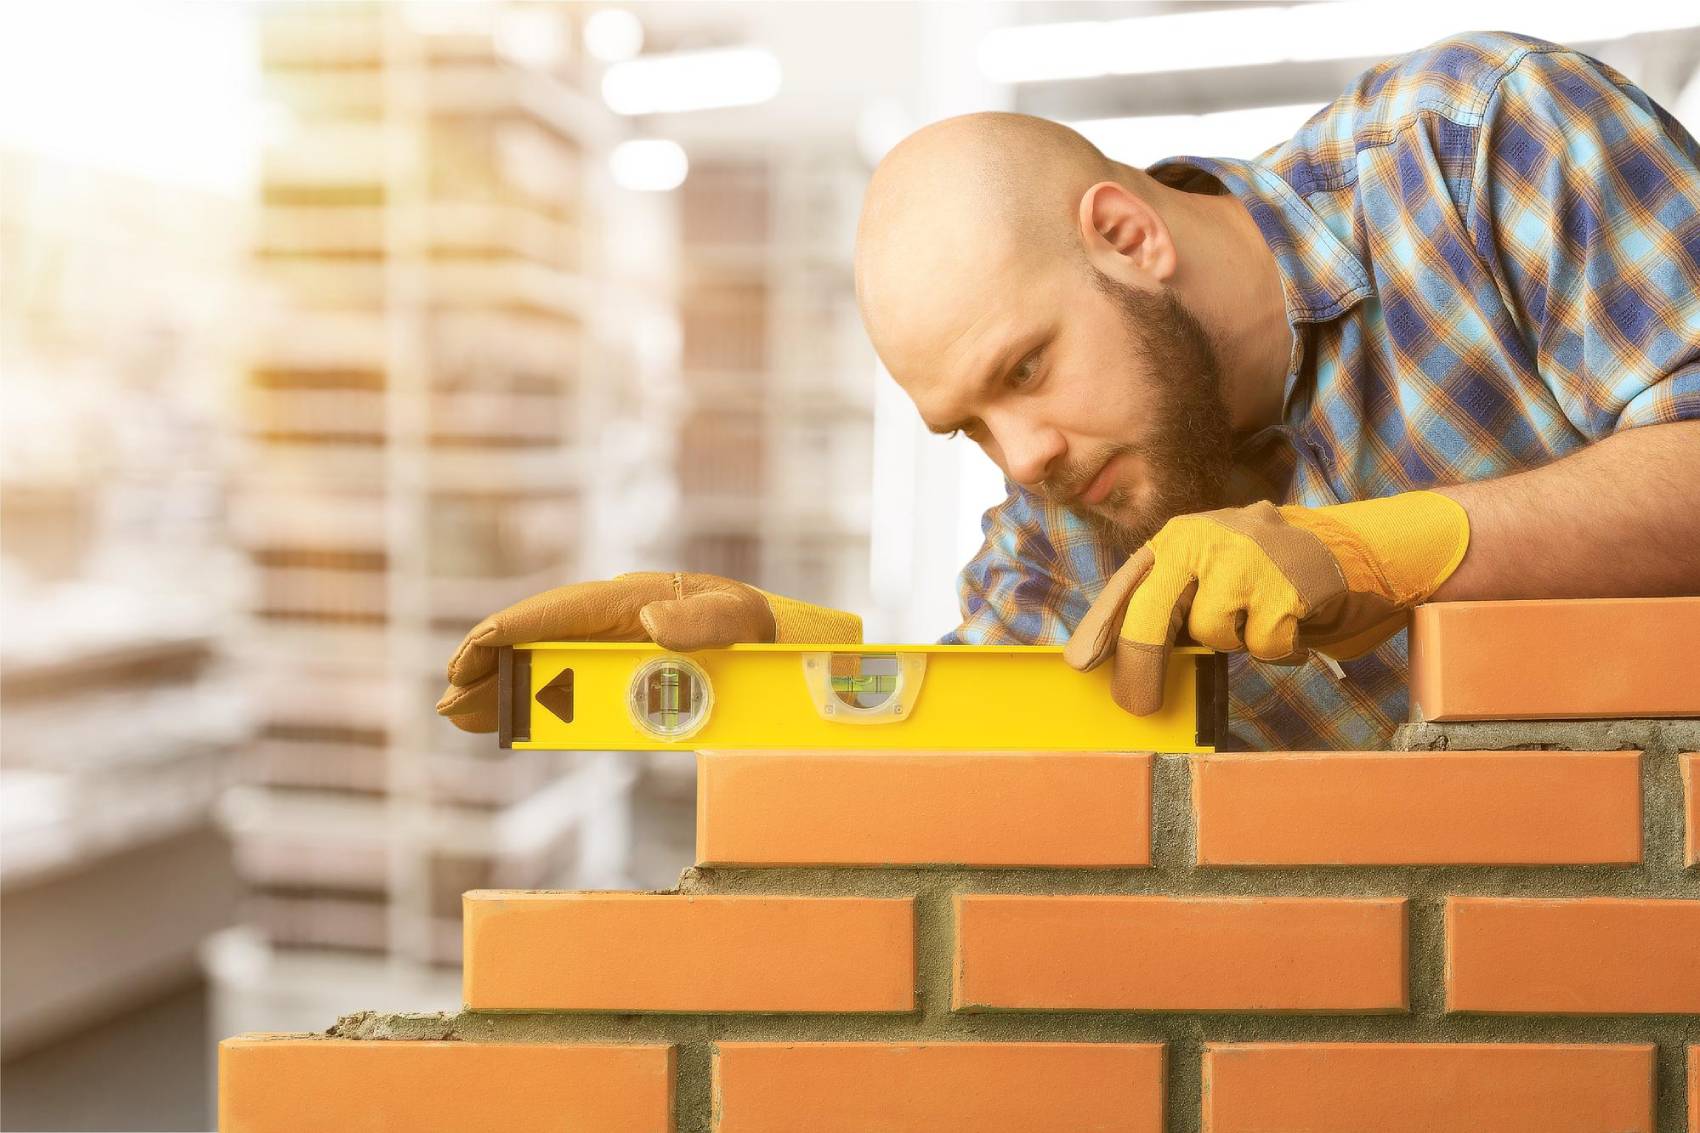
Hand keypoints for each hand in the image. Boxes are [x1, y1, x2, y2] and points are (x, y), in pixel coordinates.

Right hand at [435, 571, 861, 731]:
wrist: (773, 638)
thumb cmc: (755, 625)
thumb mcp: (739, 619)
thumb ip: (703, 620)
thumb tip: (652, 621)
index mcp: (631, 599)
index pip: (557, 612)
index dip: (509, 631)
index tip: (471, 652)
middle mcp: (610, 617)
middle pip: (536, 638)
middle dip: (489, 665)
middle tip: (448, 700)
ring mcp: (610, 641)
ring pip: (542, 661)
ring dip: (499, 687)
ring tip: (457, 714)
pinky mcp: (617, 666)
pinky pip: (565, 682)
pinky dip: (529, 699)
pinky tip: (499, 717)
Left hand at [1062, 491, 1469, 714]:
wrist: (1360, 548)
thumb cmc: (1275, 572)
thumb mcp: (1217, 571)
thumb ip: (1176, 600)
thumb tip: (1124, 658)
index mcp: (1181, 536)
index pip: (1128, 584)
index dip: (1102, 626)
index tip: (1080, 663)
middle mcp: (1205, 539)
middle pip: (1152, 614)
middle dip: (1140, 666)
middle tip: (1137, 705)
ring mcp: (1246, 559)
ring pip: (1211, 634)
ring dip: (1237, 642)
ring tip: (1263, 617)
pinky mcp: (1285, 586)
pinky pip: (1261, 646)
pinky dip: (1279, 649)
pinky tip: (1294, 622)